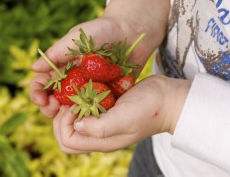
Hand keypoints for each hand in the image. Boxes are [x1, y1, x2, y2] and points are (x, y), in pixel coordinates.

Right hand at [29, 0, 169, 118]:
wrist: (131, 31)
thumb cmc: (102, 30)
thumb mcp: (76, 39)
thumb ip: (56, 53)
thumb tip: (33, 68)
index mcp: (63, 67)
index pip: (44, 82)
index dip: (37, 92)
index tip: (40, 99)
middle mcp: (74, 80)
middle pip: (55, 100)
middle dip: (49, 108)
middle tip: (52, 111)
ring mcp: (90, 89)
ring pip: (74, 108)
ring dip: (68, 114)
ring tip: (69, 115)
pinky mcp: (106, 94)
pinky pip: (96, 108)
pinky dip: (90, 115)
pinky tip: (90, 117)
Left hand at [52, 75, 191, 153]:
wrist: (168, 99)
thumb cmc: (149, 108)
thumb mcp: (124, 118)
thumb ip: (99, 127)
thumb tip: (75, 125)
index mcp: (101, 141)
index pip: (67, 142)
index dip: (64, 123)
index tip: (75, 106)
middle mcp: (99, 134)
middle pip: (66, 134)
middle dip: (61, 117)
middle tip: (72, 100)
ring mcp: (103, 121)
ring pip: (74, 120)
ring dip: (69, 106)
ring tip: (77, 92)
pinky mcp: (107, 109)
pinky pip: (86, 107)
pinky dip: (80, 99)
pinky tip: (86, 88)